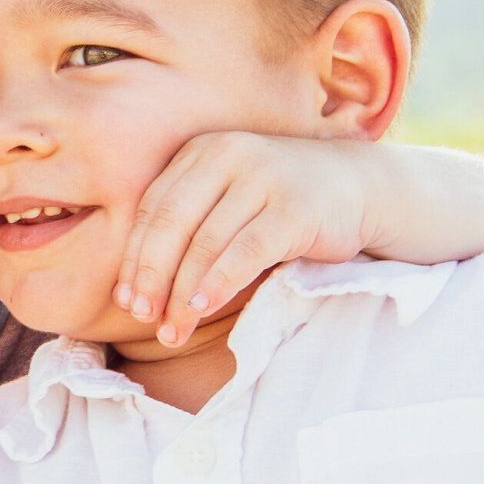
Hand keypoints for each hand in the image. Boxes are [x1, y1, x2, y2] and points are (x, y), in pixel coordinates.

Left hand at [115, 132, 370, 346]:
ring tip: (173, 331)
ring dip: (183, 293)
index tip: (125, 300)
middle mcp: (228, 155)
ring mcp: (263, 177)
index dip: (135, 257)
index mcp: (201, 152)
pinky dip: (219, 282)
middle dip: (152, 277)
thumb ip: (189, 227)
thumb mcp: (229, 201)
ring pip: (207, 242)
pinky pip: (245, 250)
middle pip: (172, 223)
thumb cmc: (281, 205)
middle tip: (143, 318)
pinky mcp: (294, 207)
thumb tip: (134, 290)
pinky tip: (202, 307)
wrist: (358, 186)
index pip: (153, 207)